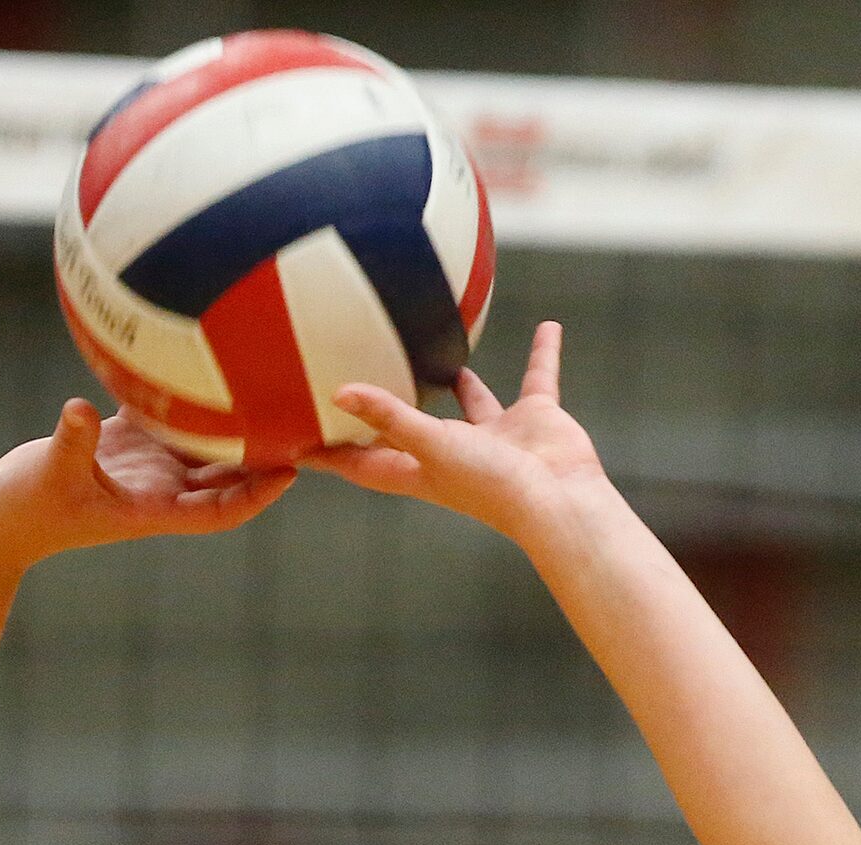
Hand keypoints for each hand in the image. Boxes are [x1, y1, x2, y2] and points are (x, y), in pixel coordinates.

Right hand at [0, 399, 292, 569]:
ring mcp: (144, 465)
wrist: (1, 519)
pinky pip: (164, 414)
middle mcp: (158, 487)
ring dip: (236, 419)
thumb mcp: (46, 477)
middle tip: (303, 418)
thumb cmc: (24, 510)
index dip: (256, 497)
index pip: (218, 511)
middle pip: (225, 474)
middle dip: (264, 453)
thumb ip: (70, 443)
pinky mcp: (123, 441)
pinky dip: (184, 393)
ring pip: (203, 441)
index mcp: (153, 509)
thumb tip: (79, 409)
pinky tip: (203, 353)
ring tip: (272, 379)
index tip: (289, 473)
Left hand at [305, 321, 605, 540]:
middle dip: (392, 416)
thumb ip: (389, 417)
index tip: (300, 445)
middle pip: (414, 432)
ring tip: (445, 358)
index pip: (365, 463)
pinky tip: (548, 327)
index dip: (334, 455)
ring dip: (462, 385)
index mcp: (422, 470)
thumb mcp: (431, 445)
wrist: (560, 501)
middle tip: (368, 388)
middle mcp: (455, 454)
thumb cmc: (491, 486)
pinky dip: (544, 353)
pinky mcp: (534, 420)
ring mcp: (496, 438)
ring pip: (474, 404)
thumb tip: (339, 393)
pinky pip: (538, 377)